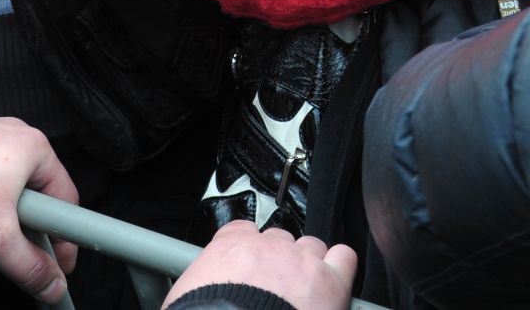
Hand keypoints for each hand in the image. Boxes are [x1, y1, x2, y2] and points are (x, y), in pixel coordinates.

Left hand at [0, 115, 79, 304]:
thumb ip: (30, 266)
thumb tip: (52, 284)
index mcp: (34, 146)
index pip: (65, 197)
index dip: (64, 236)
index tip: (57, 261)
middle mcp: (12, 130)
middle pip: (35, 188)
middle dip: (28, 223)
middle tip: (15, 249)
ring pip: (5, 179)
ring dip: (0, 208)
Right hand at [163, 221, 356, 309]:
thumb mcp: (185, 298)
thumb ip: (197, 284)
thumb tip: (193, 297)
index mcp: (231, 248)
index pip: (241, 231)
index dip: (245, 250)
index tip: (244, 267)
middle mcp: (270, 247)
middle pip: (280, 240)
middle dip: (278, 260)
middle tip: (273, 290)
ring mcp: (302, 261)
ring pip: (312, 247)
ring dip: (309, 265)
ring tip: (302, 292)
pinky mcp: (331, 282)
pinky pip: (344, 259)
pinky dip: (341, 268)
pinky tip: (333, 285)